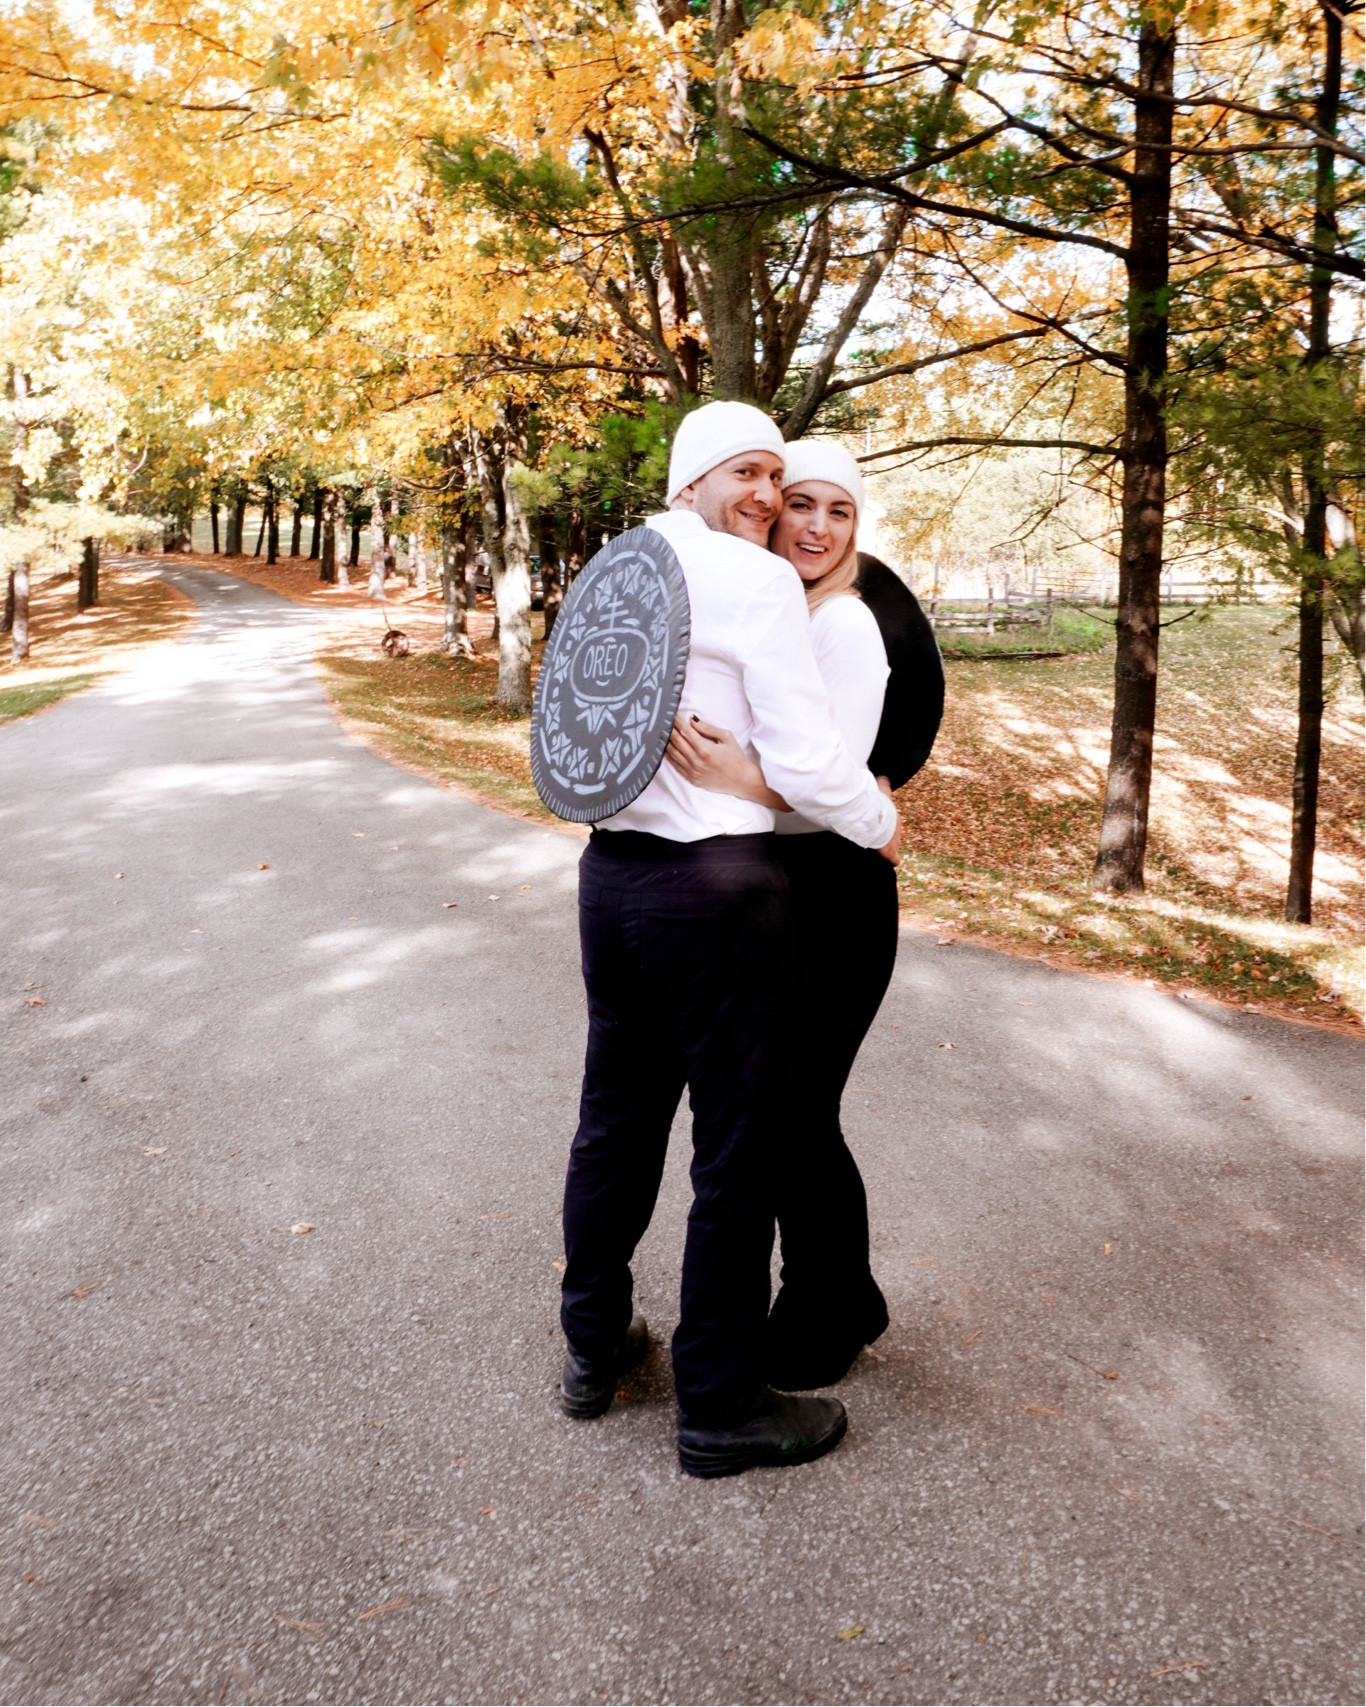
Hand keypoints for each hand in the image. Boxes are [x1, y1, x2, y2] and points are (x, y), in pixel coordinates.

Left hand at [666, 714, 785, 807]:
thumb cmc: (736, 757)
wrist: (742, 780)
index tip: (671, 714)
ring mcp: (692, 772)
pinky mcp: (692, 779)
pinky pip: (676, 766)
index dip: (676, 722)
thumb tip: (692, 720)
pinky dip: (669, 756)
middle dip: (668, 729)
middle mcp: (696, 762)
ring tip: (660, 732)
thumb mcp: (727, 737)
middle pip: (676, 742)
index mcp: (705, 750)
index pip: (685, 732)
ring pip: (673, 754)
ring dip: (665, 742)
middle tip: (662, 721)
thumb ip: (708, 729)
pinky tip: (666, 748)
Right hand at [875, 775, 901, 863]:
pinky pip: (893, 858)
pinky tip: (894, 862)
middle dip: (889, 835)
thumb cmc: (876, 804)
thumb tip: (884, 776)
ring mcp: (894, 841)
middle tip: (881, 837)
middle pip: (895, 834)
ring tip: (883, 850)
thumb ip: (884, 784)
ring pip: (894, 845)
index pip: (893, 821)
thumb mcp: (882, 791)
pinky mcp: (889, 852)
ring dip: (889, 847)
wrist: (874, 818)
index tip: (883, 824)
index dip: (888, 823)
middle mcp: (896, 829)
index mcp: (894, 816)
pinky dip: (893, 860)